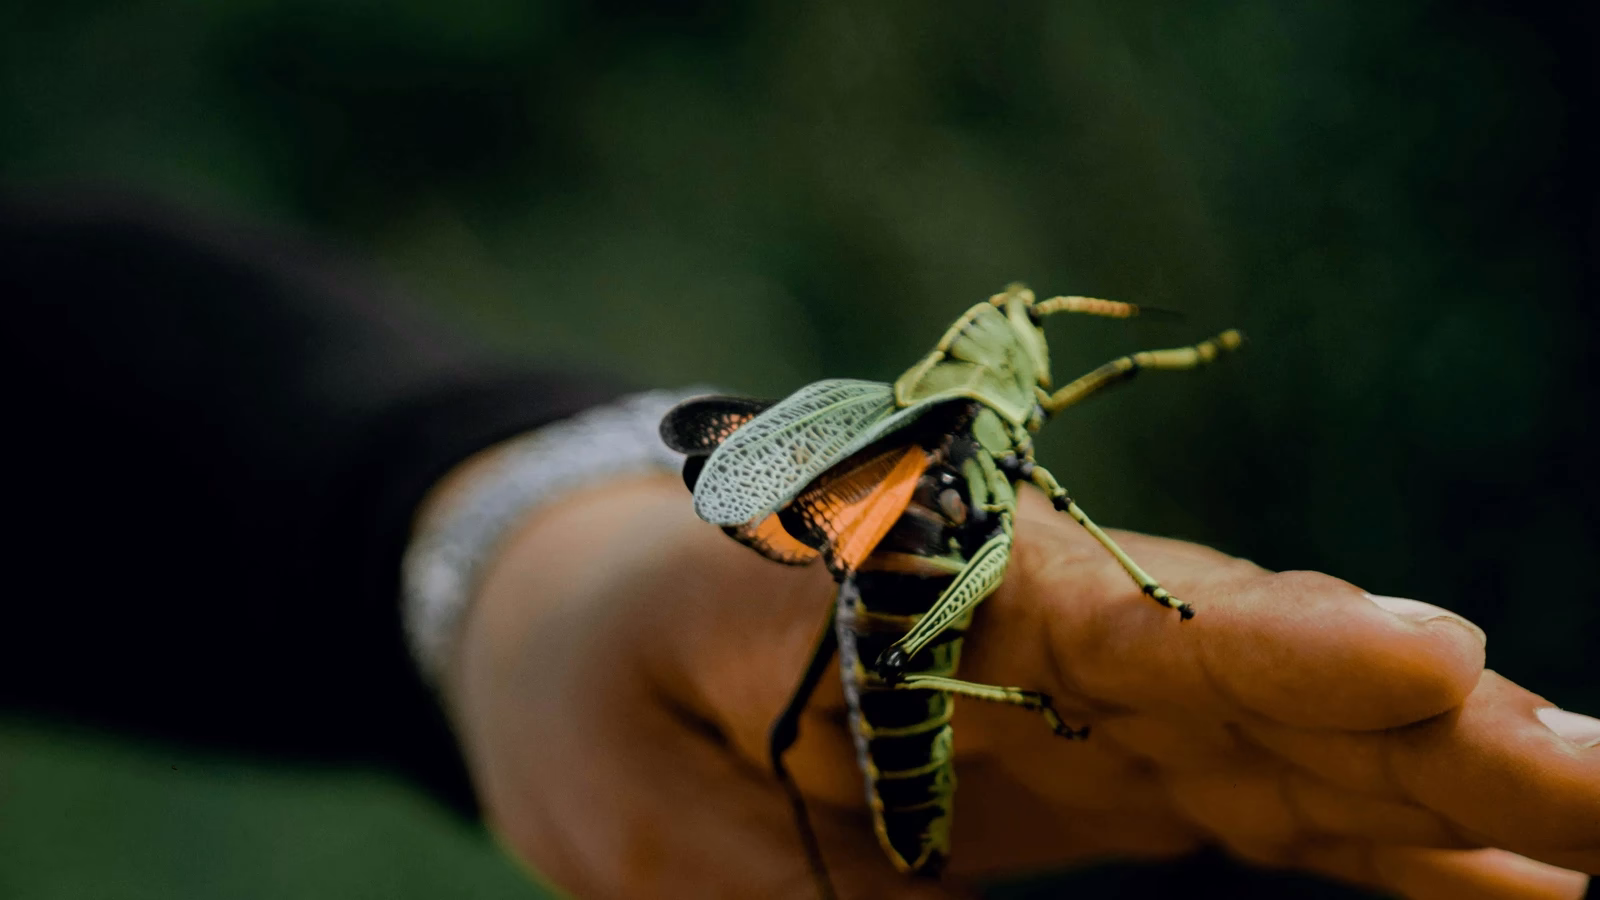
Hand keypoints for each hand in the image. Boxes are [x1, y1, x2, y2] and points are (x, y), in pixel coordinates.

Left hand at [444, 475, 1595, 898]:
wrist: (593, 630)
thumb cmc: (600, 685)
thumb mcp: (632, 791)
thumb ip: (765, 872)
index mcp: (920, 583)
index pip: (1123, 611)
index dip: (1277, 645)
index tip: (1433, 660)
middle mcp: (1036, 624)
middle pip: (1254, 671)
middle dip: (1434, 727)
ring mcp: (1082, 695)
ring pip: (1288, 734)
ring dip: (1445, 784)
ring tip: (1598, 825)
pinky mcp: (1100, 752)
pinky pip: (1256, 789)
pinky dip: (1372, 831)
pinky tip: (1484, 873)